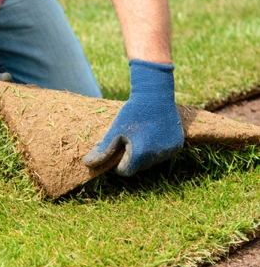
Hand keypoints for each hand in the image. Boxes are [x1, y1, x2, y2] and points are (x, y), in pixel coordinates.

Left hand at [83, 59, 183, 175]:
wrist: (155, 95)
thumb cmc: (132, 113)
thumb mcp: (114, 131)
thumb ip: (103, 150)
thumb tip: (89, 164)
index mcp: (139, 154)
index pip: (125, 171)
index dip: (118, 164)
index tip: (116, 152)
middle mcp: (156, 156)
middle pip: (138, 167)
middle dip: (130, 158)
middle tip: (127, 142)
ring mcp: (169, 152)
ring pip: (151, 161)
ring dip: (144, 154)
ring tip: (140, 136)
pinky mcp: (177, 146)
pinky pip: (163, 154)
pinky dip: (156, 149)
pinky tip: (152, 135)